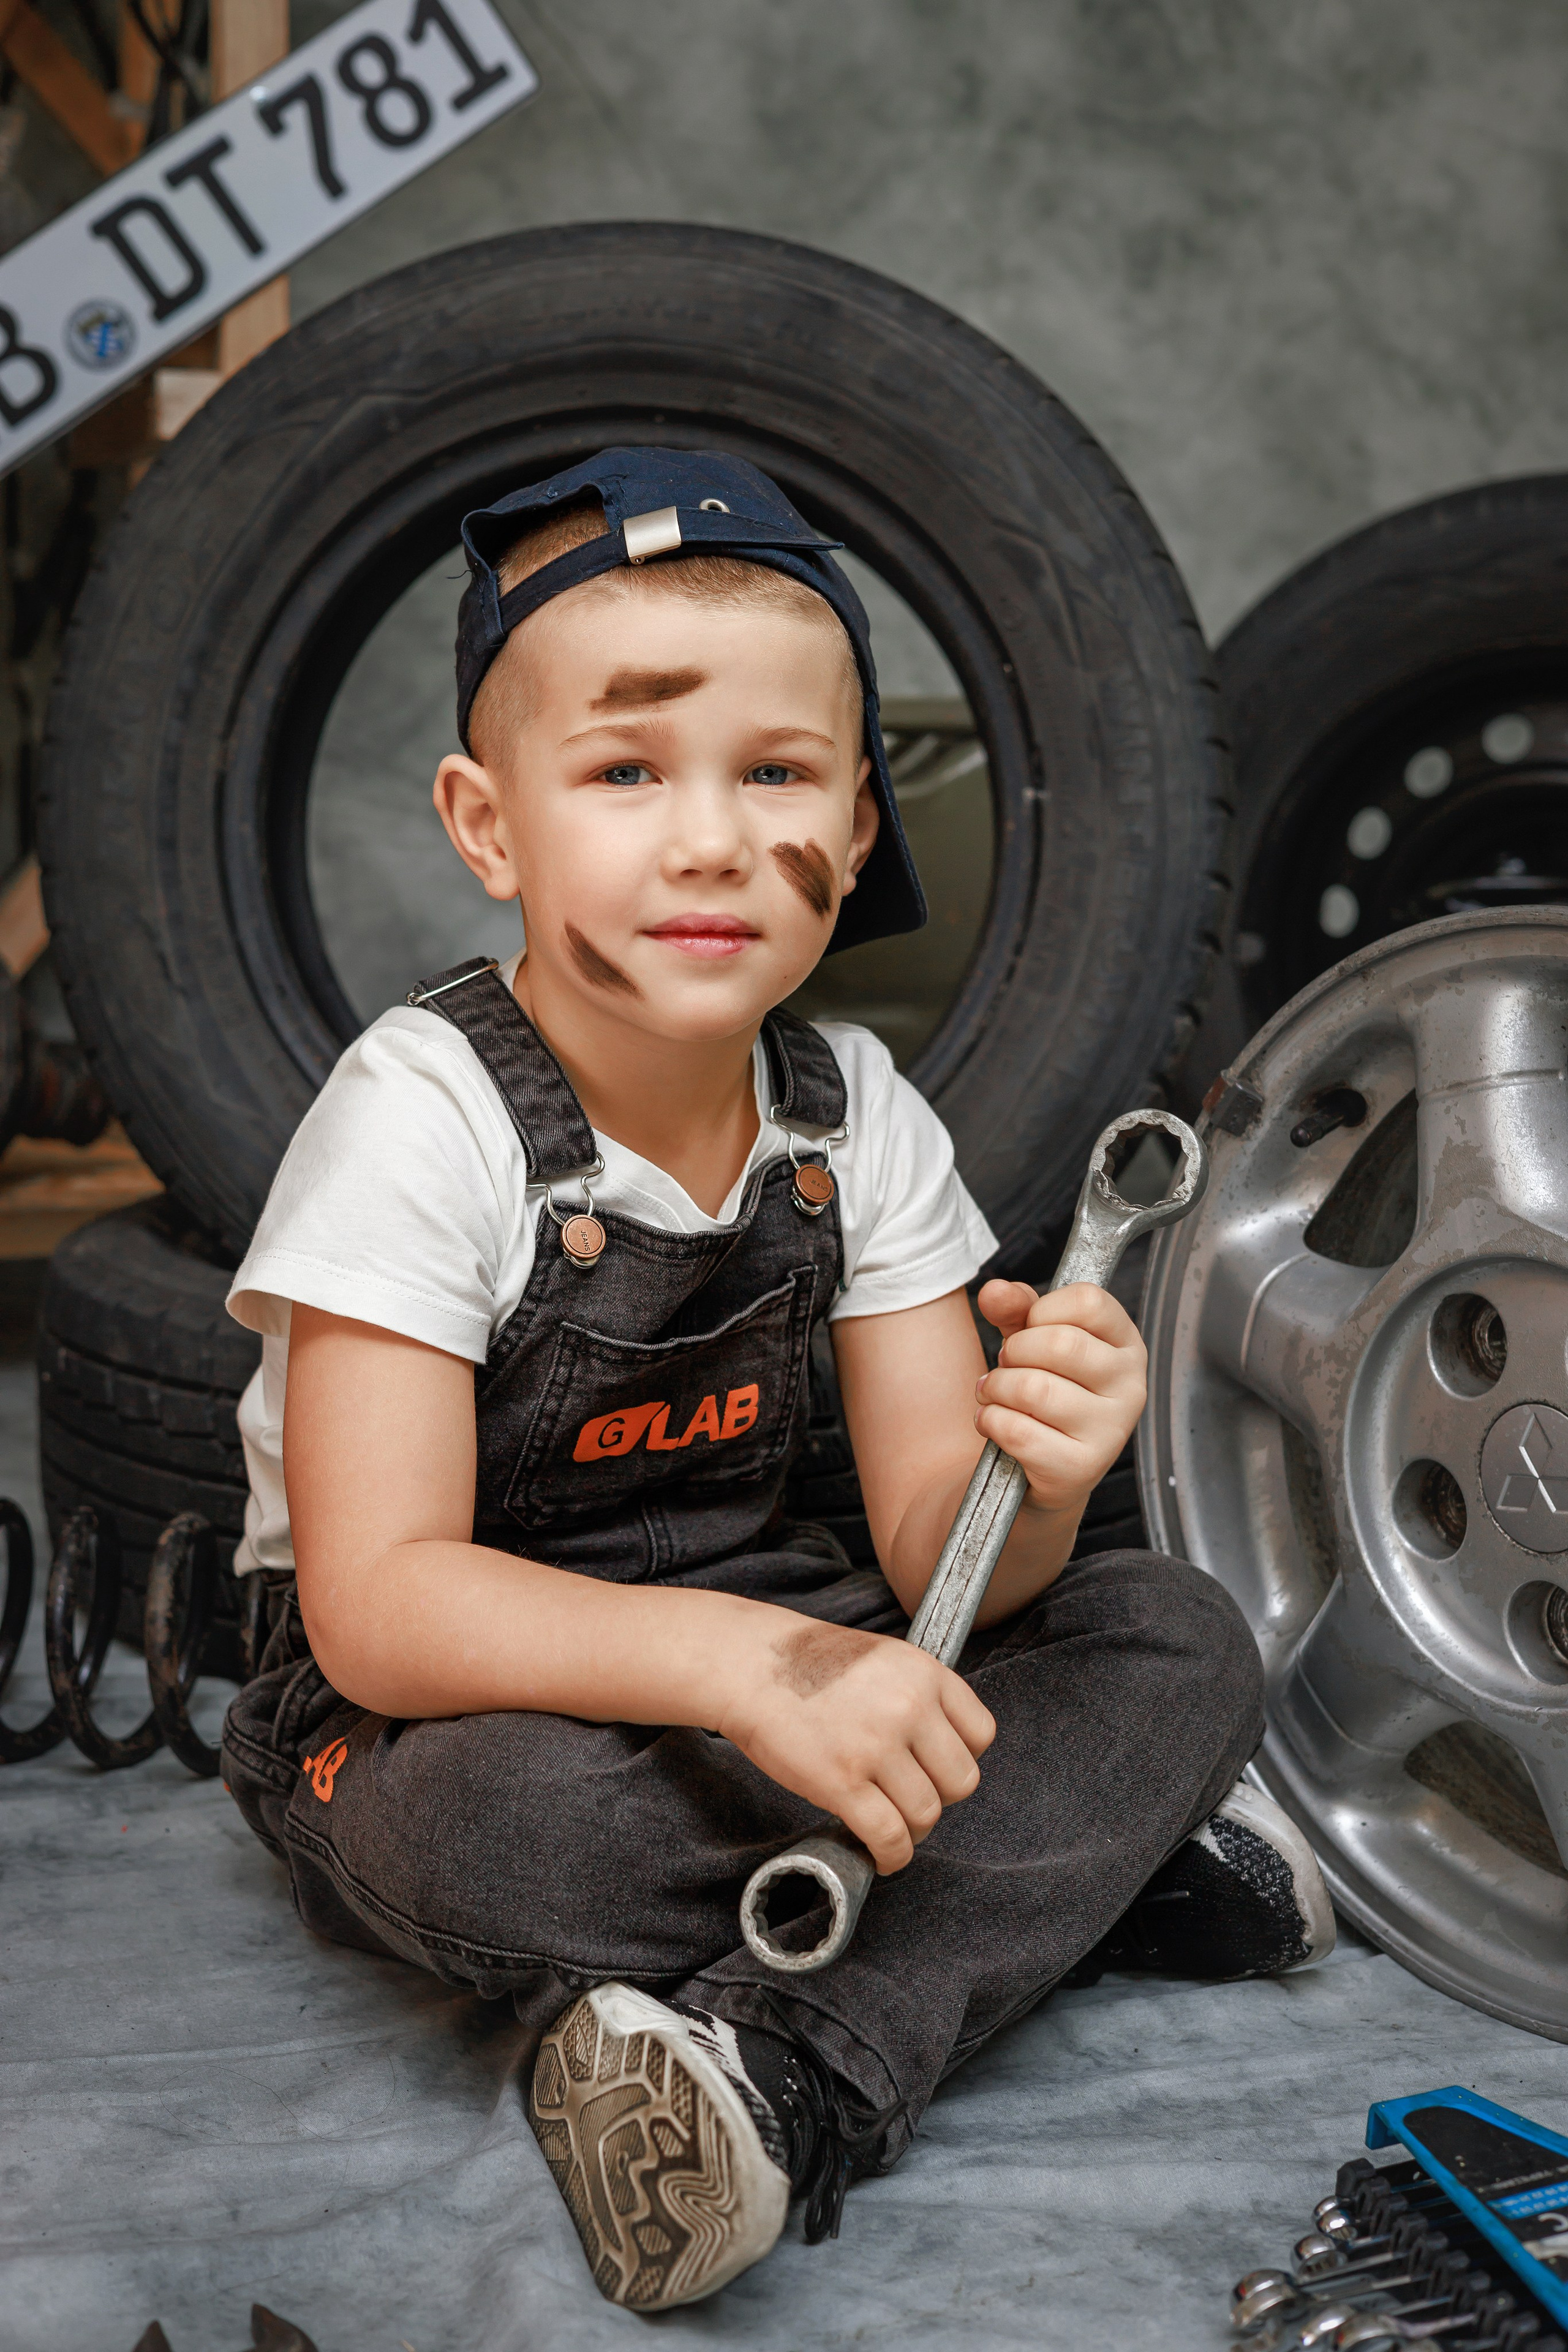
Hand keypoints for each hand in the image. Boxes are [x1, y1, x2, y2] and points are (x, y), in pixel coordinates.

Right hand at [720, 1618, 995, 1872]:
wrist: (749, 1665)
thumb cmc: (809, 1663)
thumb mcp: (882, 1659)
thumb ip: (917, 1695)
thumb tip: (939, 1748)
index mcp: (924, 1673)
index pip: (981, 1734)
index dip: (960, 1758)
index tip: (936, 1768)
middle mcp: (910, 1707)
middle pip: (961, 1781)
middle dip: (939, 1798)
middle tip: (908, 1798)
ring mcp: (877, 1746)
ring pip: (927, 1814)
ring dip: (912, 1831)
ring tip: (891, 1828)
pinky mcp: (843, 1782)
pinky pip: (889, 1836)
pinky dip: (891, 1856)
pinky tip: (880, 1856)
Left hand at [974, 1279, 1146, 1516]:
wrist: (1047, 1471)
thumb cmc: (1046, 1392)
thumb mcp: (1033, 1340)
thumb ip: (1015, 1309)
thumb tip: (994, 1291)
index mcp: (1126, 1345)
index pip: (1088, 1301)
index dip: (1043, 1310)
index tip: (1031, 1328)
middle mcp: (1130, 1386)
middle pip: (1060, 1343)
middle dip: (1014, 1351)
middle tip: (1006, 1365)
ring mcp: (1111, 1430)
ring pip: (1034, 1388)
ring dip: (996, 1388)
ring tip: (994, 1394)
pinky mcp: (1082, 1467)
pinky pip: (1019, 1431)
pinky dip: (991, 1422)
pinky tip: (993, 1422)